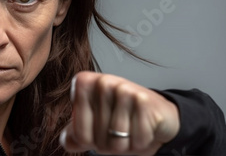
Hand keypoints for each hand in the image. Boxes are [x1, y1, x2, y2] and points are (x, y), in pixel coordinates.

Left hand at [60, 72, 179, 154]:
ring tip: (131, 129)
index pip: (78, 134)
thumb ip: (74, 135)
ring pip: (117, 141)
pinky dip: (141, 141)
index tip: (99, 128)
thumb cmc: (122, 119)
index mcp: (84, 83)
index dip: (90, 141)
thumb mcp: (94, 127)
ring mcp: (123, 88)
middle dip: (110, 143)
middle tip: (120, 130)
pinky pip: (136, 139)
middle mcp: (102, 81)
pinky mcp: (143, 99)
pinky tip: (144, 127)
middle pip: (98, 139)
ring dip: (126, 144)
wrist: (158, 115)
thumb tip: (67, 141)